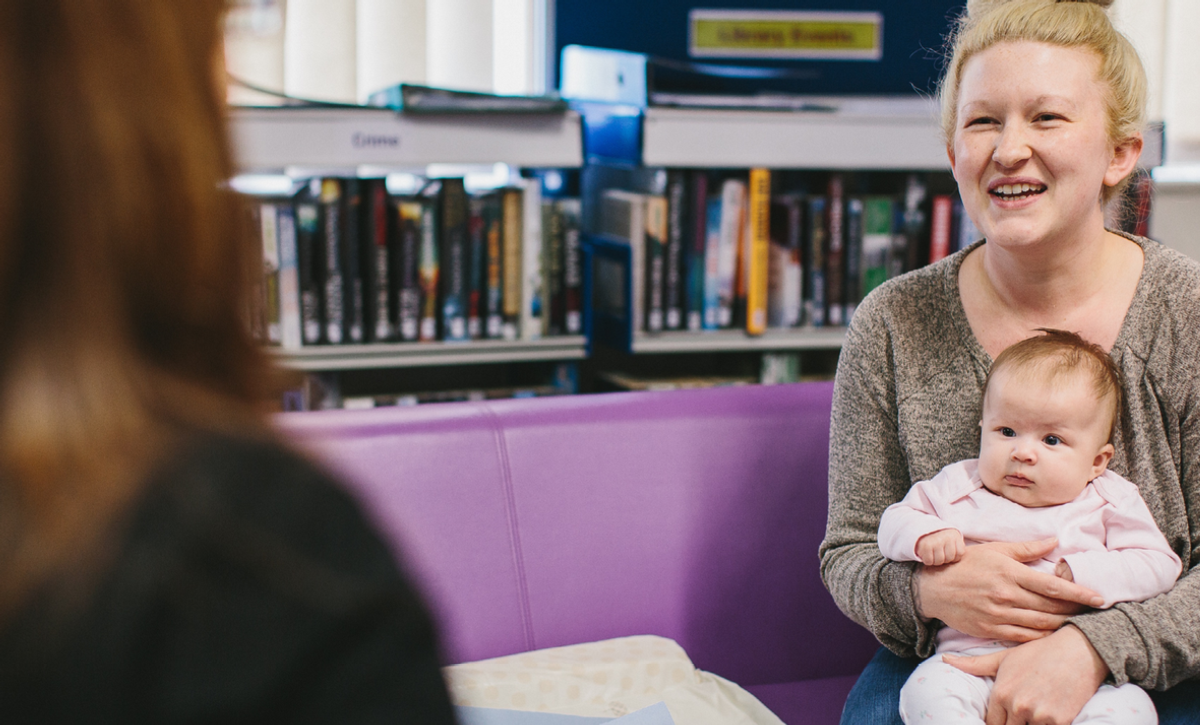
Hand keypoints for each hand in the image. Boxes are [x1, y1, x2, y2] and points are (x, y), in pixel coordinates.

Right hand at [914, 538, 1103, 641]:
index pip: (1052, 585)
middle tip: (1092, 611)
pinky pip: (1024, 637)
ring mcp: (999, 615)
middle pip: (1051, 608)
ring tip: (1077, 622)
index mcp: (1010, 573)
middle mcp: (1006, 595)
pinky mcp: (991, 630)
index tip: (1098, 597)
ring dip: (1062, 625)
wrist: (933, 588)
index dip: (1078, 592)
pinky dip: (1042, 637)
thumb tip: (1054, 540)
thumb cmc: (965, 565)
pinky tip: (1052, 634)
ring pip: (1041, 625)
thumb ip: (1026, 548)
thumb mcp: (994, 550)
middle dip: (1075, 610)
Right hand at [916, 528, 965, 565]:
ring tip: (933, 554)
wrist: (921, 529)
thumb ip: (957, 548)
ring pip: (939, 561)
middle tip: (939, 553)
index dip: (954, 556)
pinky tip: (927, 555)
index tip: (948, 552)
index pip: (960, 553)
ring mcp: (935, 541)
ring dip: (935, 561)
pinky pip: (929, 561)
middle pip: (949, 558)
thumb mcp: (951, 539)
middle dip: (944, 559)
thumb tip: (967, 566)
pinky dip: (927, 561)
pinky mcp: (925, 546)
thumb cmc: (939, 539)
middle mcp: (945, 537)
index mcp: (954, 535)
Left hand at [944, 626, 1107, 724]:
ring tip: (1032, 714)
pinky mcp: (1061, 721)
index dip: (997, 722)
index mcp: (1001, 693)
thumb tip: (946, 660)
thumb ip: (975, 665)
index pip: (991, 723)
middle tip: (1018, 716)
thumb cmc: (1039, 652)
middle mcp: (1018, 706)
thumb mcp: (1004, 657)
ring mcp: (1040, 715)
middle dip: (1012, 724)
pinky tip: (1047, 717)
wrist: (1079, 649)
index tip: (1003, 718)